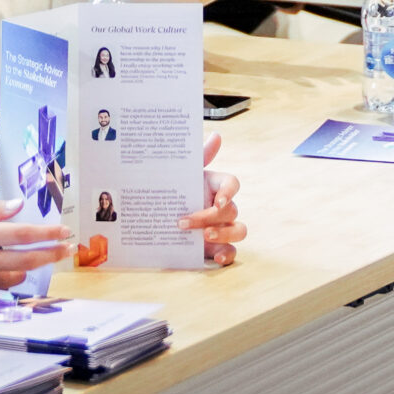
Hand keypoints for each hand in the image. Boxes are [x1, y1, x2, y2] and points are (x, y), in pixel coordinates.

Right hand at [0, 199, 68, 294]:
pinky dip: (15, 277)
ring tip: (50, 254)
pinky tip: (22, 267)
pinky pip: (0, 285)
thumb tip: (19, 206)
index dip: (45, 234)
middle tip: (69, 248)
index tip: (64, 230)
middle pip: (24, 260)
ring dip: (35, 266)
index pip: (19, 235)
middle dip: (50, 254)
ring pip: (15, 276)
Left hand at [178, 133, 245, 266]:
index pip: (232, 184)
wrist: (154, 219)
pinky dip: (227, 254)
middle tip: (186, 221)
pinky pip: (231, 252)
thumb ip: (199, 157)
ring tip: (203, 237)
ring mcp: (221, 228)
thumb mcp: (180, 175)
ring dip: (224, 234)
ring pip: (239, 230)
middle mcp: (221, 207)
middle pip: (232, 210)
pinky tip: (215, 257)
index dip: (229, 192)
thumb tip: (216, 136)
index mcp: (214, 186)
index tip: (218, 200)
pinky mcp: (216, 247)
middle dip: (211, 216)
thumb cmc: (172, 192)